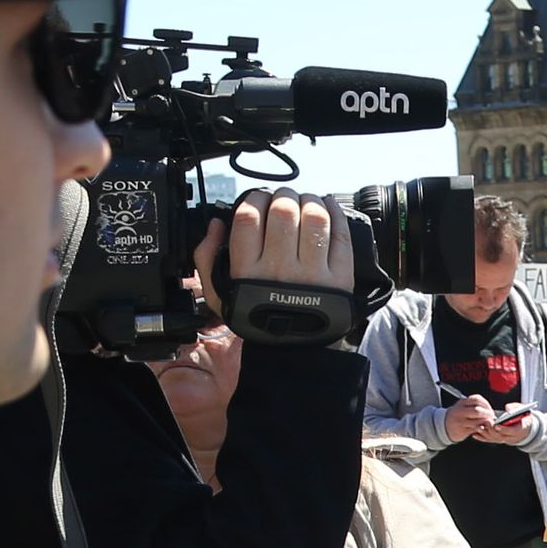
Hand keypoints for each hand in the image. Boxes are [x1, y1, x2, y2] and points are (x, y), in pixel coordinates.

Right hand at [188, 187, 353, 317]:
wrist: (293, 351)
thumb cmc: (256, 318)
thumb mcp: (219, 295)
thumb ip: (207, 258)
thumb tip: (215, 225)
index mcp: (247, 272)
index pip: (249, 217)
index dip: (254, 198)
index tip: (258, 198)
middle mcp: (279, 270)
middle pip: (283, 211)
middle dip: (283, 195)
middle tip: (284, 198)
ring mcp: (312, 274)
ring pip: (314, 217)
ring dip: (310, 200)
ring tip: (306, 200)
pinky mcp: (339, 278)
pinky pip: (340, 235)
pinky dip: (335, 212)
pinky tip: (327, 206)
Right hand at [441, 393, 498, 443]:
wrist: (444, 425)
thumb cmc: (457, 415)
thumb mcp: (463, 406)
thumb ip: (474, 405)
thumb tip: (489, 409)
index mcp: (462, 403)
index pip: (476, 399)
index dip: (486, 403)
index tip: (490, 408)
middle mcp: (460, 411)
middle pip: (477, 411)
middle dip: (488, 413)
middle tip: (492, 416)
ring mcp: (461, 421)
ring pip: (478, 421)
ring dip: (486, 422)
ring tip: (488, 422)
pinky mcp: (463, 431)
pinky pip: (476, 429)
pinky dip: (482, 428)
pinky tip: (483, 428)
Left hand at [471, 407, 535, 445]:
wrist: (524, 427)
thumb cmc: (523, 416)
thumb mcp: (523, 410)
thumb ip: (515, 408)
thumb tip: (507, 408)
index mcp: (520, 429)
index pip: (512, 431)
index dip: (504, 429)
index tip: (497, 425)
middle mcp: (512, 436)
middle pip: (501, 436)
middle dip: (492, 430)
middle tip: (486, 423)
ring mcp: (505, 439)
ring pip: (494, 439)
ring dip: (485, 434)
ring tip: (478, 427)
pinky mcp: (499, 439)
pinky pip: (490, 440)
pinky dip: (482, 438)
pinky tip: (475, 434)